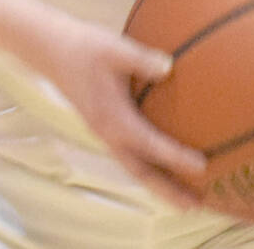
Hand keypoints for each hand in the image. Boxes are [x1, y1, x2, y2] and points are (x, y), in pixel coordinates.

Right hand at [37, 20, 206, 208]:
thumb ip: (142, 59)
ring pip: (135, 167)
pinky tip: (164, 166)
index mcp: (112, 118)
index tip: (201, 166)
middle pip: (141, 171)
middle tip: (195, 205)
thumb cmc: (85, 47)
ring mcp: (106, 133)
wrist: (52, 50)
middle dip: (168, 189)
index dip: (175, 156)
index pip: (149, 144)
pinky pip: (131, 155)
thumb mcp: (115, 48)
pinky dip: (150, 167)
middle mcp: (108, 133)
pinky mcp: (107, 127)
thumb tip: (170, 67)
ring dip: (160, 183)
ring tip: (185, 197)